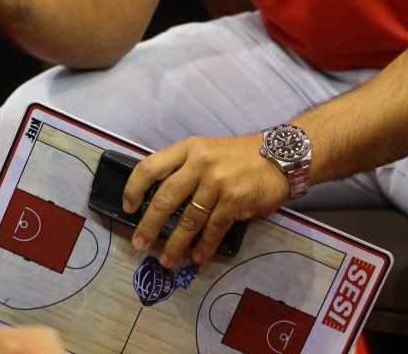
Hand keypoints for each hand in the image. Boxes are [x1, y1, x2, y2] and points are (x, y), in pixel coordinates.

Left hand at [123, 134, 289, 267]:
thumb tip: (157, 197)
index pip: (151, 166)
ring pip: (188, 219)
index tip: (128, 207)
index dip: (134, 188)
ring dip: (175, 244)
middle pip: (165, 197)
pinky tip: (196, 257)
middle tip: (139, 244)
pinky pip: (212, 229)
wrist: (279, 156)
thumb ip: (184, 168)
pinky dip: (203, 247)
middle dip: (149, 224)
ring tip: (166, 259)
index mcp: (189, 148)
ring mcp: (217, 182)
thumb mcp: (207, 150)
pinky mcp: (234, 201)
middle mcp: (200, 162)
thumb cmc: (238, 156)